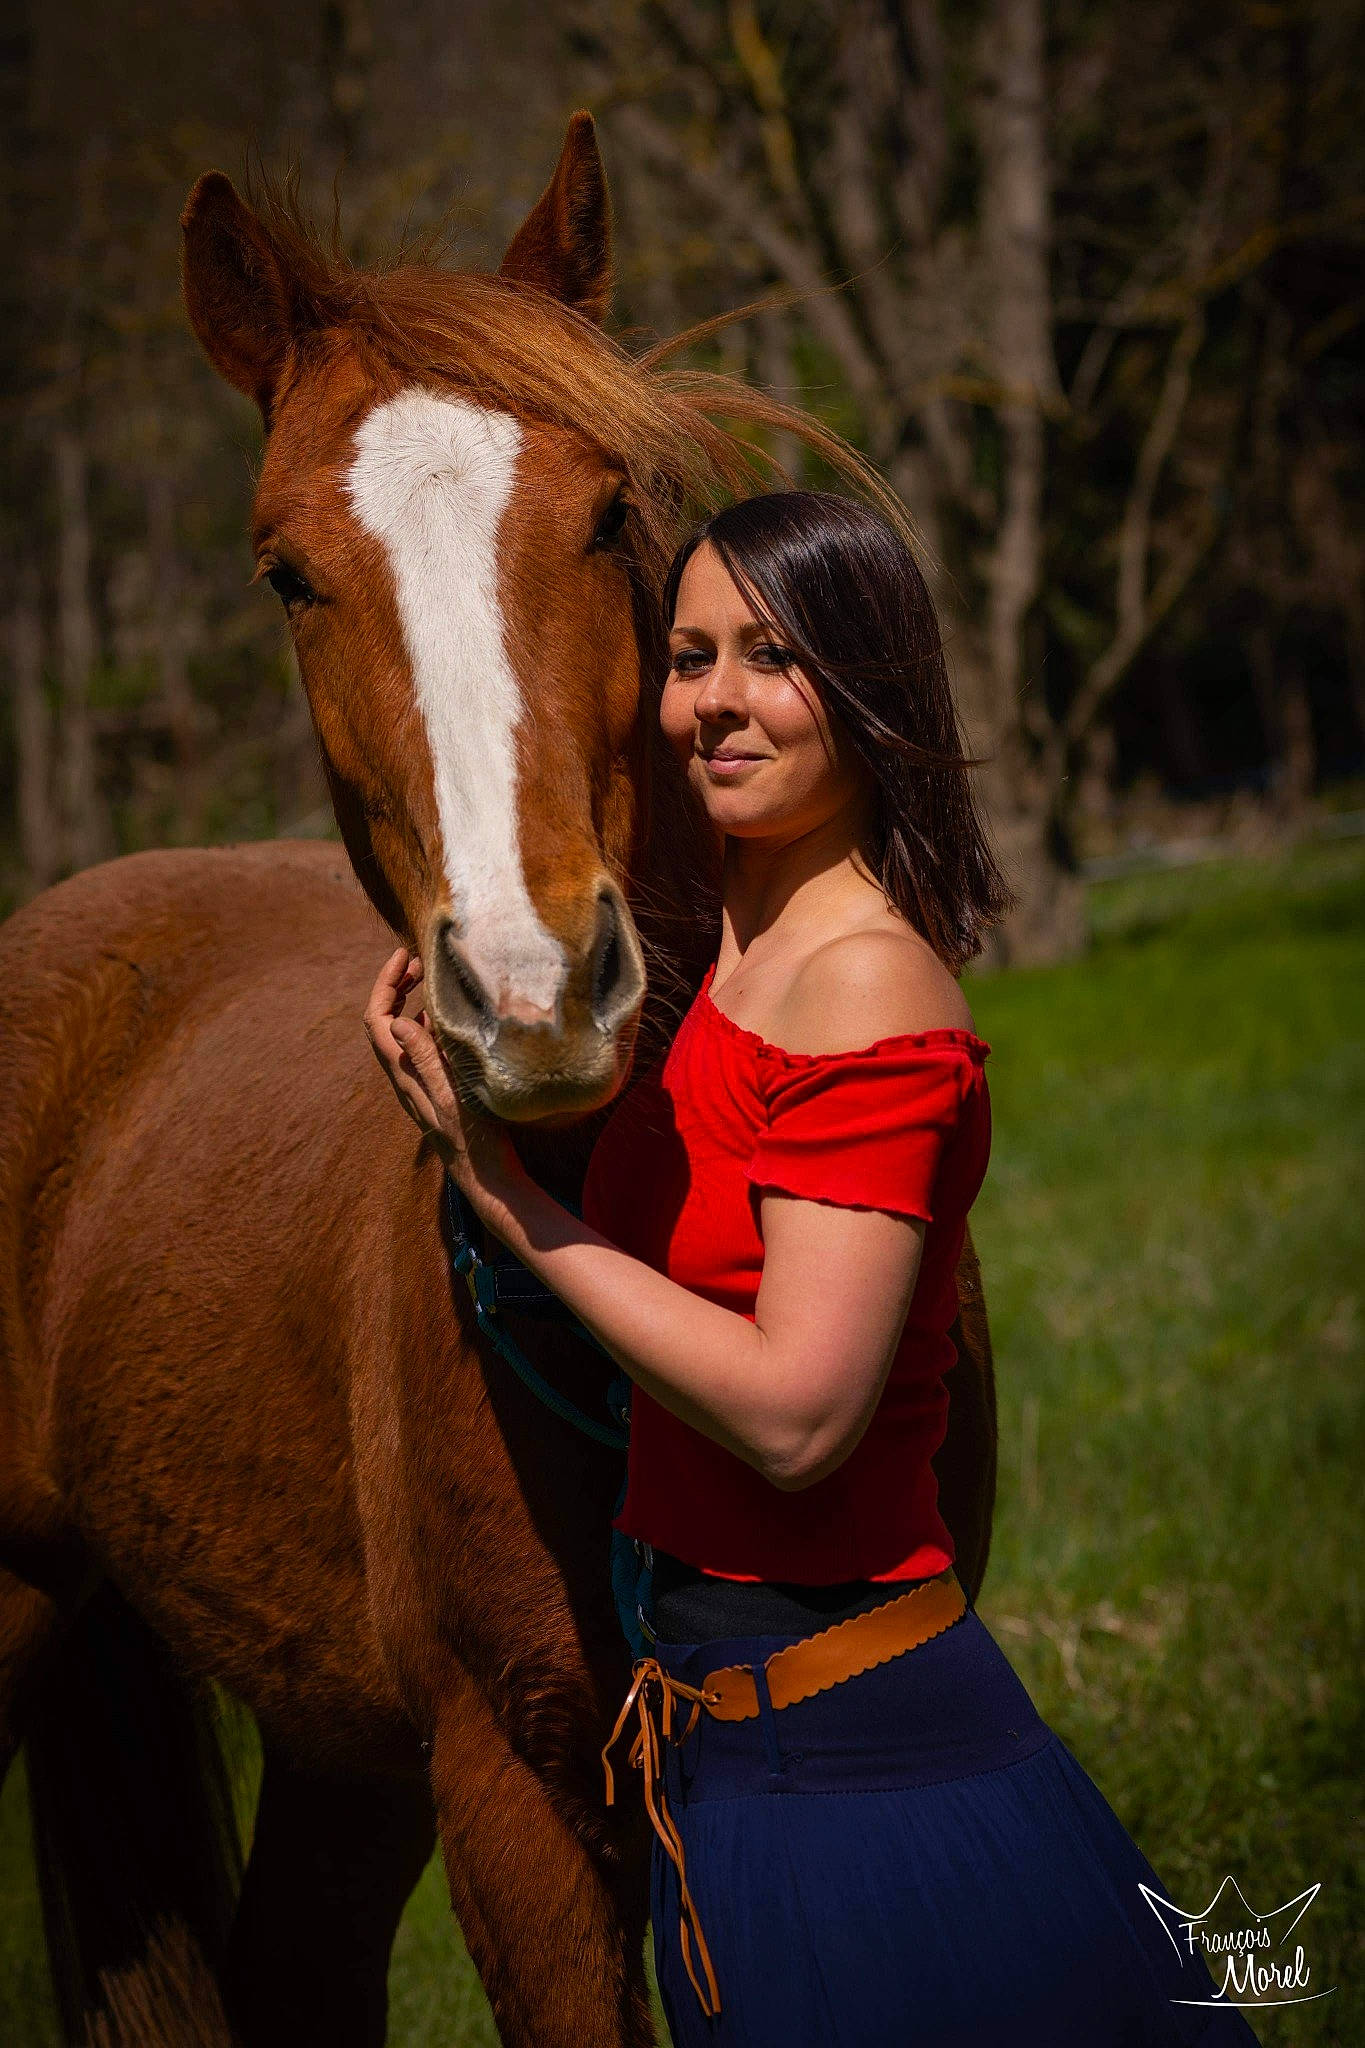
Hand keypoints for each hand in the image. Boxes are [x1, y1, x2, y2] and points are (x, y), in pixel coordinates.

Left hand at [364, 945, 525, 1216]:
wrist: (486, 1179)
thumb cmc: (474, 1140)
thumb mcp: (451, 1096)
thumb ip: (426, 1059)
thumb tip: (398, 1020)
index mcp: (404, 1075)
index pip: (377, 1020)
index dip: (384, 983)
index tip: (402, 955)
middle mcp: (404, 1077)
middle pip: (381, 1023)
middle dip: (392, 986)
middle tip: (415, 961)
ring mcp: (416, 1083)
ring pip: (398, 1034)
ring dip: (405, 1001)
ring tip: (425, 977)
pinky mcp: (432, 1088)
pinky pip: (416, 1047)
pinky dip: (422, 1022)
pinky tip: (440, 1016)